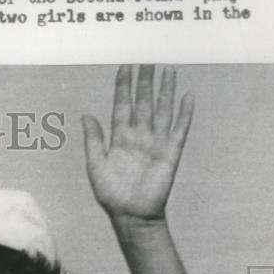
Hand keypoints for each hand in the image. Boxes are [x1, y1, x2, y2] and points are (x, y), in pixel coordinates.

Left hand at [82, 65, 193, 222]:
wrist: (130, 214)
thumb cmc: (111, 192)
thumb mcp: (95, 164)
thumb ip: (93, 139)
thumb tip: (86, 116)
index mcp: (119, 137)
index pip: (122, 105)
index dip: (123, 86)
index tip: (125, 66)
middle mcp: (139, 136)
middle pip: (143, 102)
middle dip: (145, 81)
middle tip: (148, 59)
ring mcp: (155, 143)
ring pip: (161, 110)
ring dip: (165, 90)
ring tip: (169, 69)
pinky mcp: (170, 153)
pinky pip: (179, 129)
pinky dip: (184, 113)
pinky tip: (187, 96)